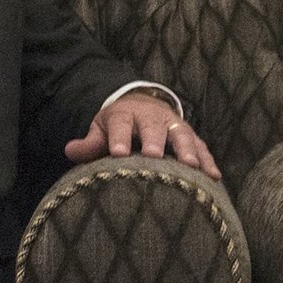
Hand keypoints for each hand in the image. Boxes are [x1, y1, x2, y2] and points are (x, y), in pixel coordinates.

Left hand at [65, 92, 221, 178]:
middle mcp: (152, 117)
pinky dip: (208, 161)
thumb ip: (89, 142)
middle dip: (154, 141)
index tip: (118, 153)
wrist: (144, 105)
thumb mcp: (101, 128)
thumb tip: (69, 150)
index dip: (119, 138)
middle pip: (153, 127)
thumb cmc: (119, 125)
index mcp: (125, 115)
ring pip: (182, 135)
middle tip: (154, 156)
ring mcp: (174, 125)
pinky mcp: (190, 136)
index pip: (120, 125)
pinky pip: (202, 147)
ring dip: (187, 150)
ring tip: (190, 167)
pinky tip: (213, 177)